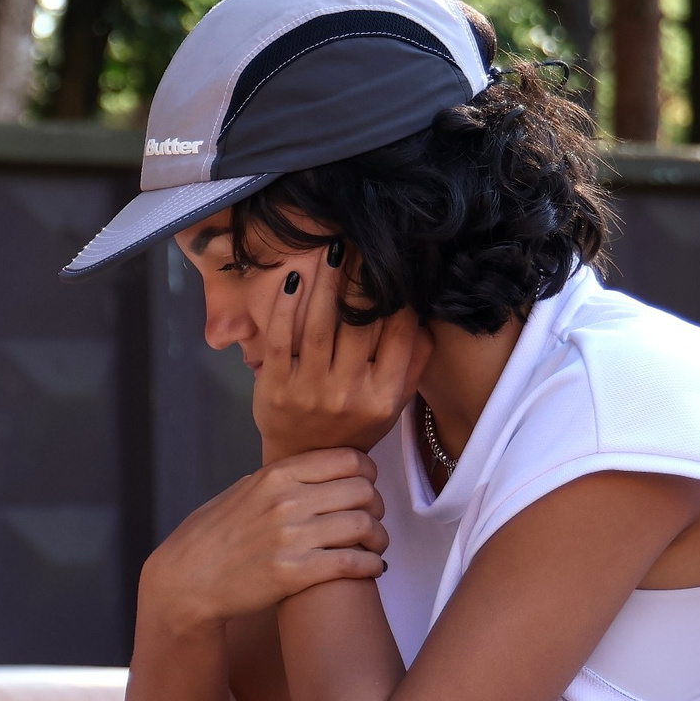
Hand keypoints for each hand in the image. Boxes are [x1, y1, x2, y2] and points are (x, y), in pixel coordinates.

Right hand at [140, 449, 388, 637]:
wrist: (186, 581)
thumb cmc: (209, 538)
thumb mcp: (238, 493)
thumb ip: (275, 480)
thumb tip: (304, 471)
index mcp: (274, 476)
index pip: (347, 459)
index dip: (368, 473)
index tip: (367, 486)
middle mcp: (286, 501)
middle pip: (363, 492)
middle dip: (377, 507)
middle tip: (373, 520)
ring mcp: (292, 537)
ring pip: (365, 526)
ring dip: (379, 539)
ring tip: (374, 548)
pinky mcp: (296, 573)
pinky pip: (354, 563)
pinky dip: (371, 566)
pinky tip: (370, 569)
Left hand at [253, 242, 429, 463]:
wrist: (304, 458)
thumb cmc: (355, 422)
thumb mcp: (394, 401)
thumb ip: (413, 361)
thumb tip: (423, 311)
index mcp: (384, 394)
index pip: (399, 334)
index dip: (398, 293)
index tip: (395, 260)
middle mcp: (350, 393)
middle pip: (360, 324)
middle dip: (362, 278)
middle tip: (361, 242)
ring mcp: (310, 390)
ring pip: (320, 326)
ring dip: (326, 283)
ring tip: (332, 250)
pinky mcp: (275, 387)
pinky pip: (281, 339)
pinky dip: (286, 307)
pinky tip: (294, 279)